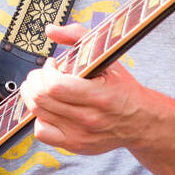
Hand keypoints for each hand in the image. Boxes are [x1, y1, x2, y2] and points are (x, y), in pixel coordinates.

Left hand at [17, 22, 150, 154]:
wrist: (141, 122)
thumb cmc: (123, 88)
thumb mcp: (108, 58)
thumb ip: (79, 37)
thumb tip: (51, 29)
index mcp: (100, 96)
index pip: (55, 86)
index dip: (46, 71)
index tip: (52, 64)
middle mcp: (89, 118)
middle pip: (41, 99)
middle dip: (35, 80)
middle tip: (42, 74)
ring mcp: (80, 135)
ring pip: (37, 114)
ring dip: (32, 95)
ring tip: (42, 86)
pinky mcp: (74, 145)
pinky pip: (42, 132)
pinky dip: (38, 117)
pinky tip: (48, 107)